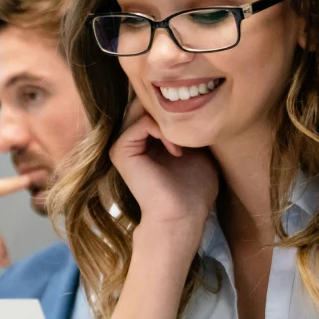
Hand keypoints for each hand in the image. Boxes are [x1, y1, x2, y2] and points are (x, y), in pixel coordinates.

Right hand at [109, 99, 217, 238]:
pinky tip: (176, 150)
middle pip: (145, 103)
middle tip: (190, 125)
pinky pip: (140, 124)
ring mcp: (122, 145)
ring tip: (184, 141)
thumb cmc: (194, 190)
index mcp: (145, 140)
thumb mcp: (197, 150)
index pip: (153, 105)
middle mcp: (130, 140)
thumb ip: (190, 128)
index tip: (197, 124)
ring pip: (142, 109)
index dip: (176, 107)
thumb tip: (197, 103)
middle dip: (170, 109)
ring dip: (168, 121)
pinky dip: (162, 131)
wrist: (183, 216)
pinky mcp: (120, 151)